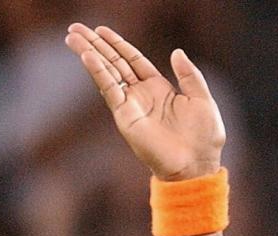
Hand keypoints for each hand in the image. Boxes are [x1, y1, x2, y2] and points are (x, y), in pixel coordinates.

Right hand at [64, 24, 224, 180]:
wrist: (196, 166)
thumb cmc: (204, 139)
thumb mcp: (202, 100)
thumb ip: (190, 75)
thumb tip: (177, 52)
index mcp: (159, 89)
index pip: (132, 60)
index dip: (117, 44)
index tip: (101, 30)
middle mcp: (142, 96)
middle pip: (114, 62)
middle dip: (96, 44)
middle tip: (76, 27)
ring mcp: (132, 106)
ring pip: (107, 72)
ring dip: (90, 53)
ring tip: (72, 36)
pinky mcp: (126, 116)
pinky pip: (110, 89)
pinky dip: (98, 72)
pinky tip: (87, 56)